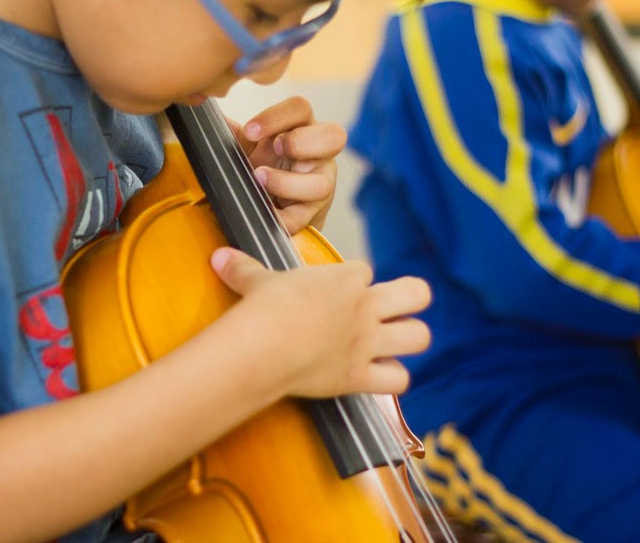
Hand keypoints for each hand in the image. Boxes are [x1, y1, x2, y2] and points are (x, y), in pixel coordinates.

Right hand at [211, 247, 431, 397]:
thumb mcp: (255, 281)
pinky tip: (379, 376)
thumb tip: (220, 257)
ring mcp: (366, 343)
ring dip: (409, 340)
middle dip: (412, 300)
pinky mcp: (359, 376)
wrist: (263, 346)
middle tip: (393, 311)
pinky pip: (398, 381)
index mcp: (345, 279)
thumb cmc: (263, 309)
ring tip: (392, 343)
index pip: (365, 271)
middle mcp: (365, 309)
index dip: (355, 281)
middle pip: (418, 293)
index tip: (338, 293)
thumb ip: (244, 268)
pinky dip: (393, 380)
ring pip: (419, 337)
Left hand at [229, 96, 345, 233]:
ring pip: (321, 184)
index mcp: (301, 129)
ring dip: (287, 183)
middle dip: (301, 142)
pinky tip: (263, 213)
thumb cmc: (262, 166)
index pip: (301, 109)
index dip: (277, 116)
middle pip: (334, 137)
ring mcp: (319, 185)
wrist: (270, 206)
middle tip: (275, 149)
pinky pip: (302, 218)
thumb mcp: (248, 146)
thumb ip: (233, 132)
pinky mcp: (311, 214)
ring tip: (259, 180)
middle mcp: (318, 155)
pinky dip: (281, 219)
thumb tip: (207, 112)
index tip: (250, 131)